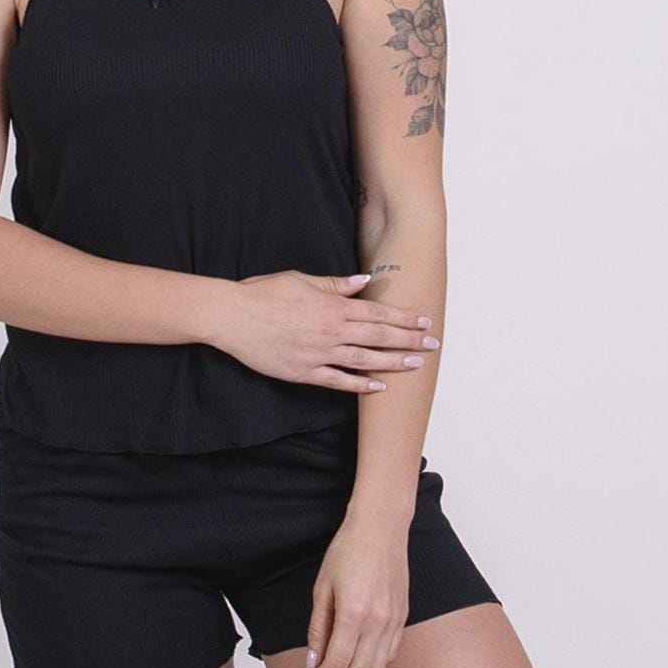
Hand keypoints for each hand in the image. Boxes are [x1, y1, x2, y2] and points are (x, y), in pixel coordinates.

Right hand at [216, 270, 436, 393]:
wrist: (233, 316)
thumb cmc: (264, 293)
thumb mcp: (302, 280)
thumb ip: (336, 284)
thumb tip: (364, 281)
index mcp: (332, 305)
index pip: (377, 311)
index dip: (403, 317)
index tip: (424, 319)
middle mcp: (331, 330)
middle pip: (378, 336)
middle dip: (409, 339)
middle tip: (433, 343)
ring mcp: (319, 353)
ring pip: (365, 359)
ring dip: (394, 362)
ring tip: (417, 364)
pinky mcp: (304, 372)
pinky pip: (338, 381)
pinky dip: (360, 385)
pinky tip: (379, 387)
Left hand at [299, 513, 410, 667]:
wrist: (380, 528)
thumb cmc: (348, 549)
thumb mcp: (322, 587)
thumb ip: (319, 627)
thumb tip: (314, 661)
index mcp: (354, 614)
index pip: (336, 665)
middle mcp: (378, 623)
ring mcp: (393, 621)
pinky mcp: (402, 617)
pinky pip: (389, 654)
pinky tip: (359, 667)